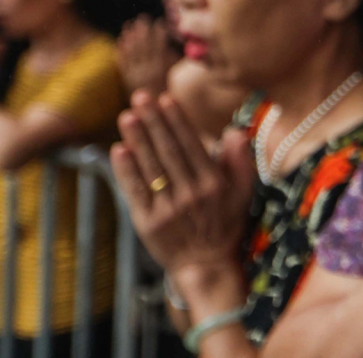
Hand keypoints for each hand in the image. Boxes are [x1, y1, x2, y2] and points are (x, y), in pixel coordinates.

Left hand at [111, 90, 254, 275]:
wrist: (205, 265)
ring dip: (138, 140)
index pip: (192, 145)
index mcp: (214, 184)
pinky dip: (126, 171)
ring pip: (151, 168)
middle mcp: (191, 195)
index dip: (177, 121)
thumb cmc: (225, 224)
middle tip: (140, 97)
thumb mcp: (243, 192)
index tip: (165, 99)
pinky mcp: (148, 224)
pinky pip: (135, 192)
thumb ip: (239, 161)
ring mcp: (168, 210)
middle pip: (169, 151)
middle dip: (154, 122)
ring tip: (127, 116)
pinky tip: (119, 150)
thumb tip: (234, 131)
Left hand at [117, 16, 177, 96]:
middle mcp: (146, 69)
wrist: (155, 114)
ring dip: (129, 37)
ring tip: (129, 25)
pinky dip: (121, 50)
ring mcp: (134, 74)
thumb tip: (173, 43)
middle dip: (143, 30)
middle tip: (142, 18)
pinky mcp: (126, 79)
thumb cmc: (170, 95)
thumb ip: (174, 60)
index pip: (158, 45)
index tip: (159, 22)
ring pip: (130, 51)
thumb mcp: (176, 76)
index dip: (158, 33)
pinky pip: (122, 62)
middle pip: (143, 45)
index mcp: (160, 68)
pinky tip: (120, 41)